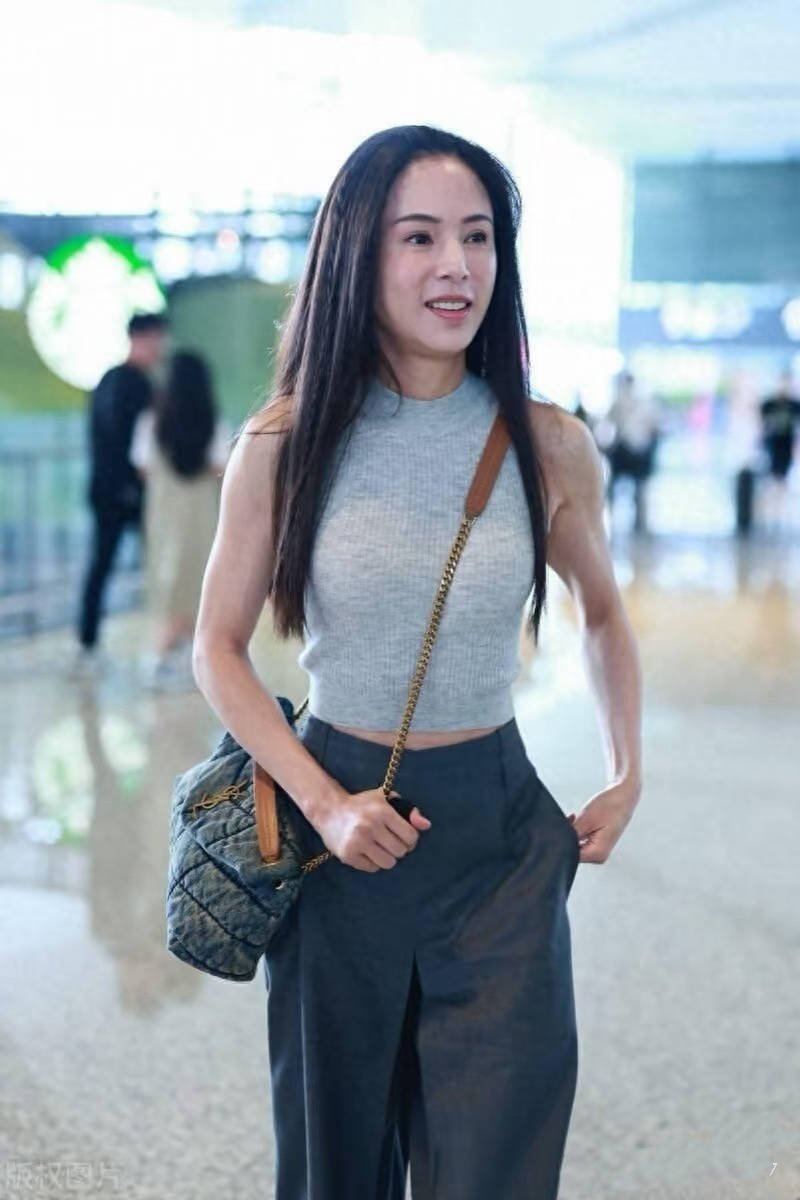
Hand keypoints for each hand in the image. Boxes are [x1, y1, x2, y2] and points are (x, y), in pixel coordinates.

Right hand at [314, 786, 430, 871]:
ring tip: (380, 848)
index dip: (410, 839)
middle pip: (400, 851)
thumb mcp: (385, 799)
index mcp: (382, 811)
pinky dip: (373, 862)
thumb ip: (409, 811)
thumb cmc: (362, 804)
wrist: (328, 810)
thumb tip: (427, 825)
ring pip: (388, 863)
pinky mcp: (348, 855)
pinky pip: (372, 868)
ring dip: (387, 857)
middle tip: (390, 842)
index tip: (403, 836)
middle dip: (399, 848)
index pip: (411, 836)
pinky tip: (367, 851)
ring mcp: (358, 842)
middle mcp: (370, 827)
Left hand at [567, 779, 639, 863]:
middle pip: (573, 851)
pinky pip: (581, 840)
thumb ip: (570, 834)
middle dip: (568, 836)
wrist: (624, 796)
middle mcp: (600, 856)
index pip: (571, 856)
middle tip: (573, 821)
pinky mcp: (598, 844)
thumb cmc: (611, 805)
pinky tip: (581, 820)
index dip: (563, 842)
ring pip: (576, 845)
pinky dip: (578, 830)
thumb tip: (559, 840)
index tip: (563, 829)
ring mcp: (599, 850)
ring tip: (579, 818)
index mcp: (598, 854)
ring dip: (573, 832)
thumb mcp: (585, 819)